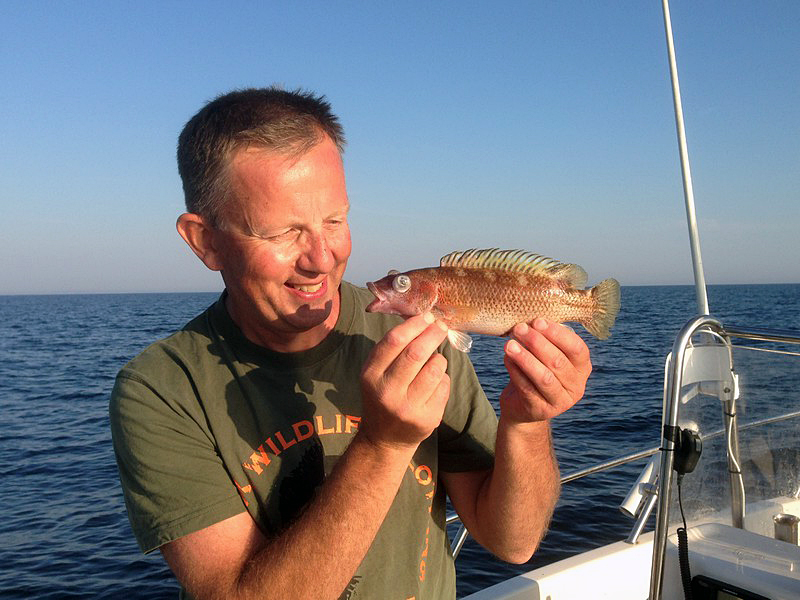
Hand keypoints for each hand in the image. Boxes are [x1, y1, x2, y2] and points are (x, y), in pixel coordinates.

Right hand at [359, 313, 450, 450]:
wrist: (385, 439)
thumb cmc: (383, 395)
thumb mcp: (375, 372)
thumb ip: (392, 348)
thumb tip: (421, 319)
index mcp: (371, 375)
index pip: (394, 341)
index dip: (414, 325)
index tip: (427, 316)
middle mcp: (387, 392)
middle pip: (416, 353)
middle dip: (433, 335)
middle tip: (441, 327)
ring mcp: (408, 408)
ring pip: (435, 369)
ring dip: (439, 358)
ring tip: (434, 361)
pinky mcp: (427, 419)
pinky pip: (444, 386)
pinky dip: (443, 378)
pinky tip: (434, 384)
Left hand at [499, 318, 590, 423]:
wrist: (523, 406)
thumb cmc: (536, 371)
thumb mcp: (546, 356)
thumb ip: (546, 340)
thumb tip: (531, 321)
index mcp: (583, 368)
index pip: (577, 348)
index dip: (558, 334)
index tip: (538, 321)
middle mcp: (576, 386)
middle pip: (558, 362)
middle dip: (537, 342)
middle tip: (519, 329)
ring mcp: (560, 402)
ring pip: (544, 377)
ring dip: (525, 358)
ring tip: (509, 344)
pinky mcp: (541, 410)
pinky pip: (527, 388)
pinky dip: (515, 371)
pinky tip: (507, 359)